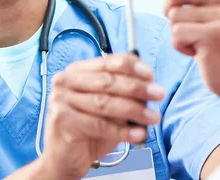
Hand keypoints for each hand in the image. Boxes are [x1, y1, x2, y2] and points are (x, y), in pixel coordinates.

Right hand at [41, 54, 164, 178]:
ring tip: (152, 117)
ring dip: (134, 110)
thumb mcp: (108, 107)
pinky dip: (122, 130)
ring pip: (105, 102)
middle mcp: (66, 81)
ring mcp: (61, 99)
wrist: (65, 158)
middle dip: (138, 88)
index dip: (132, 66)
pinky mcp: (62, 120)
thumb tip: (149, 87)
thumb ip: (123, 94)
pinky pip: (99, 124)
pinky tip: (138, 134)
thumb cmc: (88, 130)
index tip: (150, 75)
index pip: (108, 62)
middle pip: (108, 81)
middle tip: (158, 94)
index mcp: (77, 71)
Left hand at [156, 0, 219, 126]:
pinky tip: (198, 53)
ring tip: (196, 42)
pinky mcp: (215, 33)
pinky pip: (176, 32)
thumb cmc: (217, 44)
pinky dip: (179, 46)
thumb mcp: (207, 14)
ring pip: (172, 14)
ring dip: (176, 32)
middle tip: (185, 28)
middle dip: (169, 10)